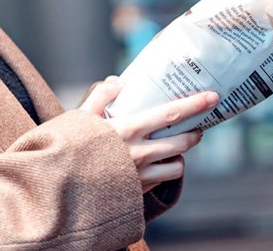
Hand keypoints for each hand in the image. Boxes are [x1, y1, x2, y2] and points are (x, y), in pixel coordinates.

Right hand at [80, 77, 217, 192]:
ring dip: (179, 155)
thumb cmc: (69, 148)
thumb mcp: (80, 116)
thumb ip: (100, 95)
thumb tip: (119, 82)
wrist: (60, 187)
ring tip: (174, 148)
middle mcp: (139, 153)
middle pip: (182, 142)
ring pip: (176, 166)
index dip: (194, 105)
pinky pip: (161, 180)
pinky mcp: (137, 192)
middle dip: (195, 133)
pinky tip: (155, 165)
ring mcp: (140, 175)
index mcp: (128, 130)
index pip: (171, 114)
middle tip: (197, 126)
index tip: (212, 97)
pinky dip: (163, 171)